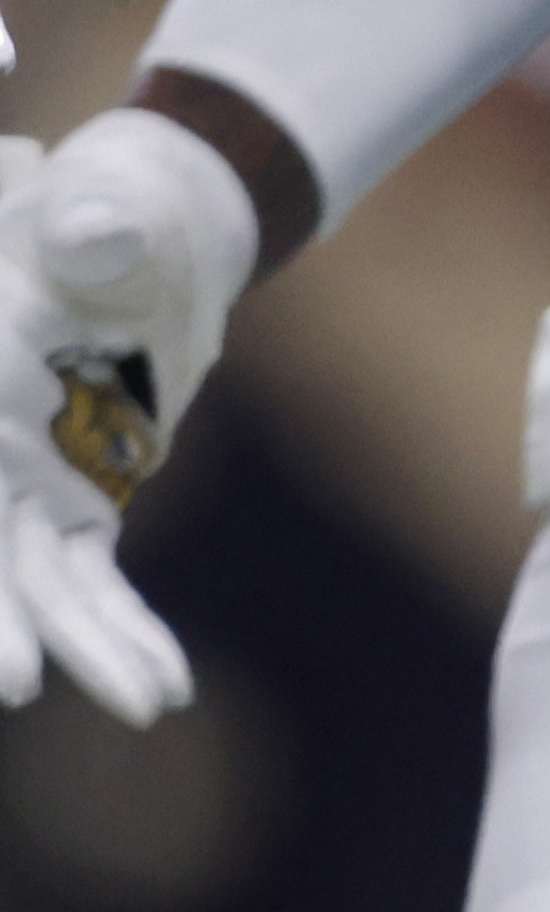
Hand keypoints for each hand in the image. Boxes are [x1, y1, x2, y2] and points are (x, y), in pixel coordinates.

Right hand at [0, 107, 253, 722]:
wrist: (135, 227)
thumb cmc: (95, 209)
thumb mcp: (90, 208)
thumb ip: (81, 223)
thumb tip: (87, 216)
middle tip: (18, 687)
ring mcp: (25, 491)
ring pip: (41, 590)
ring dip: (86, 648)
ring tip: (146, 704)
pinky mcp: (81, 507)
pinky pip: (98, 585)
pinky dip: (129, 633)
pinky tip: (169, 688)